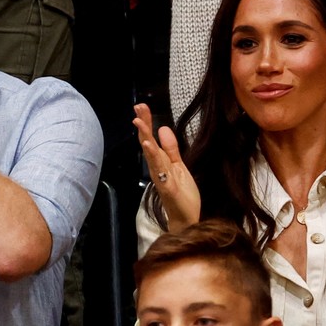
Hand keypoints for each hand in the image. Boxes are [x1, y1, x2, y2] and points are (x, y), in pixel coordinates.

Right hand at [133, 103, 200, 231]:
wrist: (187, 218)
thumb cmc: (182, 194)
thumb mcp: (179, 165)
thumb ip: (171, 148)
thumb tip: (163, 128)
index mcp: (161, 162)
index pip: (151, 139)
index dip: (146, 123)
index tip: (141, 106)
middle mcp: (157, 168)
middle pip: (148, 143)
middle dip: (143, 126)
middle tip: (137, 108)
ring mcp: (161, 178)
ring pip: (152, 156)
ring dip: (145, 139)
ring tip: (140, 123)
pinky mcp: (168, 187)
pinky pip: (160, 171)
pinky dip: (154, 159)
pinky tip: (149, 148)